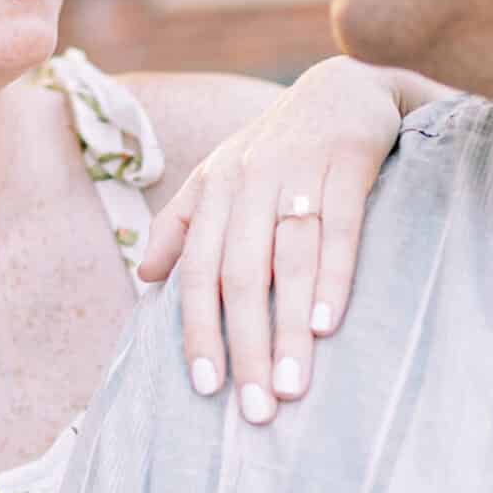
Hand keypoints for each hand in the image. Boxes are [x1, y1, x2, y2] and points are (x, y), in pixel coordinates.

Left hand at [137, 59, 404, 421]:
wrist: (346, 82)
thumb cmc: (280, 144)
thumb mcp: (222, 175)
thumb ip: (184, 224)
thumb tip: (143, 276)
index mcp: (217, 191)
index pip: (199, 273)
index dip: (198, 331)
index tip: (204, 389)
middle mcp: (251, 182)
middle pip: (242, 276)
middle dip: (247, 347)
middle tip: (256, 410)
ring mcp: (299, 172)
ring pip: (289, 260)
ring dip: (290, 327)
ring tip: (294, 386)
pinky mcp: (349, 163)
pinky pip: (341, 227)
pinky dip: (334, 275)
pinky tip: (330, 323)